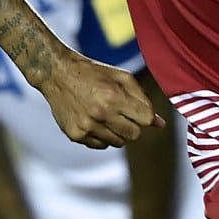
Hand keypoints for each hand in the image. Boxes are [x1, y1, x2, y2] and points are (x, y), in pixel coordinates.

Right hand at [37, 49, 166, 149]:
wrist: (57, 73)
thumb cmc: (94, 73)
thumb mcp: (121, 77)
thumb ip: (143, 99)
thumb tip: (160, 124)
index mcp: (114, 96)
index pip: (145, 119)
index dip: (144, 115)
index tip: (137, 109)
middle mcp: (101, 114)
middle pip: (134, 135)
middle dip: (133, 125)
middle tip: (122, 112)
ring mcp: (87, 127)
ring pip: (118, 143)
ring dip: (117, 131)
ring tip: (106, 114)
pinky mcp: (75, 135)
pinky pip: (100, 145)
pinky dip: (102, 136)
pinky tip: (94, 120)